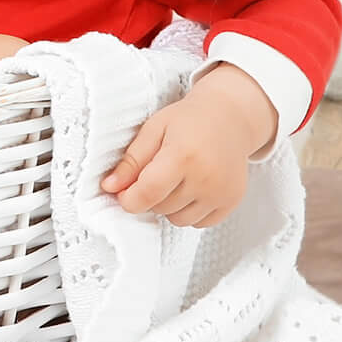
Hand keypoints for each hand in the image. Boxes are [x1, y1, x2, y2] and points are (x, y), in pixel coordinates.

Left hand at [97, 63, 277, 229]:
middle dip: (149, 196)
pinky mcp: (231, 202)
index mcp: (183, 155)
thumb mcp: (153, 129)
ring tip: (175, 179)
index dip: (129, 198)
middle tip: (155, 173)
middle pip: (160, 207)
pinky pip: (199, 223)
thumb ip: (131, 160)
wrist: (229, 118)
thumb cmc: (189, 120)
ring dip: (169, 206)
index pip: (148, 192)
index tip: (123, 192)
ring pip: (178, 219)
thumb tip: (110, 186)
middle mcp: (206, 178)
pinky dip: (189, 211)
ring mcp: (221, 193)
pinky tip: (191, 187)